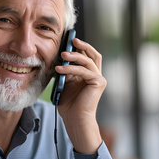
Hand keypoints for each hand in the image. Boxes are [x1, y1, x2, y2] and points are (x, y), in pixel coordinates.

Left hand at [55, 38, 105, 153]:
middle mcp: (96, 75)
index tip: (68, 40)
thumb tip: (60, 56)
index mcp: (88, 74)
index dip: (79, 47)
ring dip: (74, 56)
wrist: (74, 119)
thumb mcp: (65, 82)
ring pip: (87, 61)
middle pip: (93, 54)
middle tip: (72, 40)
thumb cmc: (69, 103)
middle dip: (83, 46)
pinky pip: (84, 70)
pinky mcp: (99, 82)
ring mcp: (99, 78)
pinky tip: (60, 69)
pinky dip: (71, 68)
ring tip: (61, 55)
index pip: (86, 56)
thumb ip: (66, 70)